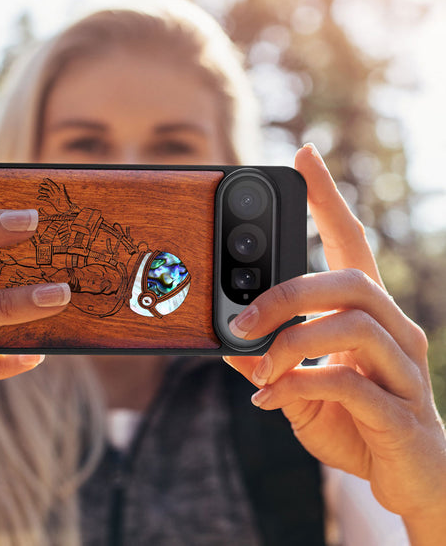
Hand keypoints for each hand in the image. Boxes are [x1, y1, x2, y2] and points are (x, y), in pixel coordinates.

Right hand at [38, 178, 73, 212]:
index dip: (48, 181)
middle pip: (49, 188)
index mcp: (58, 191)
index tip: (44, 179)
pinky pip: (46, 198)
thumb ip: (62, 189)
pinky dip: (43, 198)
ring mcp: (53, 197)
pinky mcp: (52, 201)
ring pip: (47, 193)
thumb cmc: (65, 202)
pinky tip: (39, 198)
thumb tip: (61, 183)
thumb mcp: (64, 195)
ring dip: (43, 191)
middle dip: (44, 186)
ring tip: (39, 190)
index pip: (52, 185)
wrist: (66, 209)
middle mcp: (55, 193)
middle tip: (40, 185)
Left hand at [224, 144, 445, 537]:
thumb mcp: (299, 386)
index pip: (351, 241)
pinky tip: (270, 400)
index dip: (328, 198)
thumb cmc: (356, 423)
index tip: (304, 156)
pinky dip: (299, 386)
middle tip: (241, 318)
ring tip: (258, 368)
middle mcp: (395, 330)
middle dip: (287, 293)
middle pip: (350, 280)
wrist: (411, 481)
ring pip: (353, 325)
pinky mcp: (403, 412)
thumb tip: (226, 343)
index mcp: (368, 314)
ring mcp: (405, 369)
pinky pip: (350, 384)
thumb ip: (268, 362)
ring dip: (291, 343)